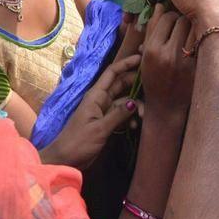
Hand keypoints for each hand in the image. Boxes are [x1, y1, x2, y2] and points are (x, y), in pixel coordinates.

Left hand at [49, 54, 140, 168]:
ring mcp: (104, 110)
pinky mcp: (106, 122)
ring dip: (135, 106)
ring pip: (124, 101)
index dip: (126, 64)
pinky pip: (122, 114)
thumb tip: (134, 102)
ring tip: (143, 116)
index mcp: (96, 95)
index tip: (141, 58)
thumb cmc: (79, 141)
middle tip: (153, 88)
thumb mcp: (100, 128)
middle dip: (136, 85)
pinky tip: (135, 127)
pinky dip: (130, 118)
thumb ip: (118, 114)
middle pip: (121, 84)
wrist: (65, 159)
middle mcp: (101, 99)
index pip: (112, 73)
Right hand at [142, 6, 194, 117]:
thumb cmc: (153, 78)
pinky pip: (204, 41)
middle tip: (181, 23)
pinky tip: (199, 40)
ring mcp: (188, 61)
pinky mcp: (200, 67)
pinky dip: (202, 37)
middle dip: (181, 18)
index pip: (165, 17)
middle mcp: (170, 54)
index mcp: (153, 50)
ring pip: (196, 28)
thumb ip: (151, 29)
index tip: (169, 19)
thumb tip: (159, 6)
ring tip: (191, 30)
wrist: (168, 108)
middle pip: (182, 19)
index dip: (167, 15)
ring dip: (194, 26)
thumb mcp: (146, 55)